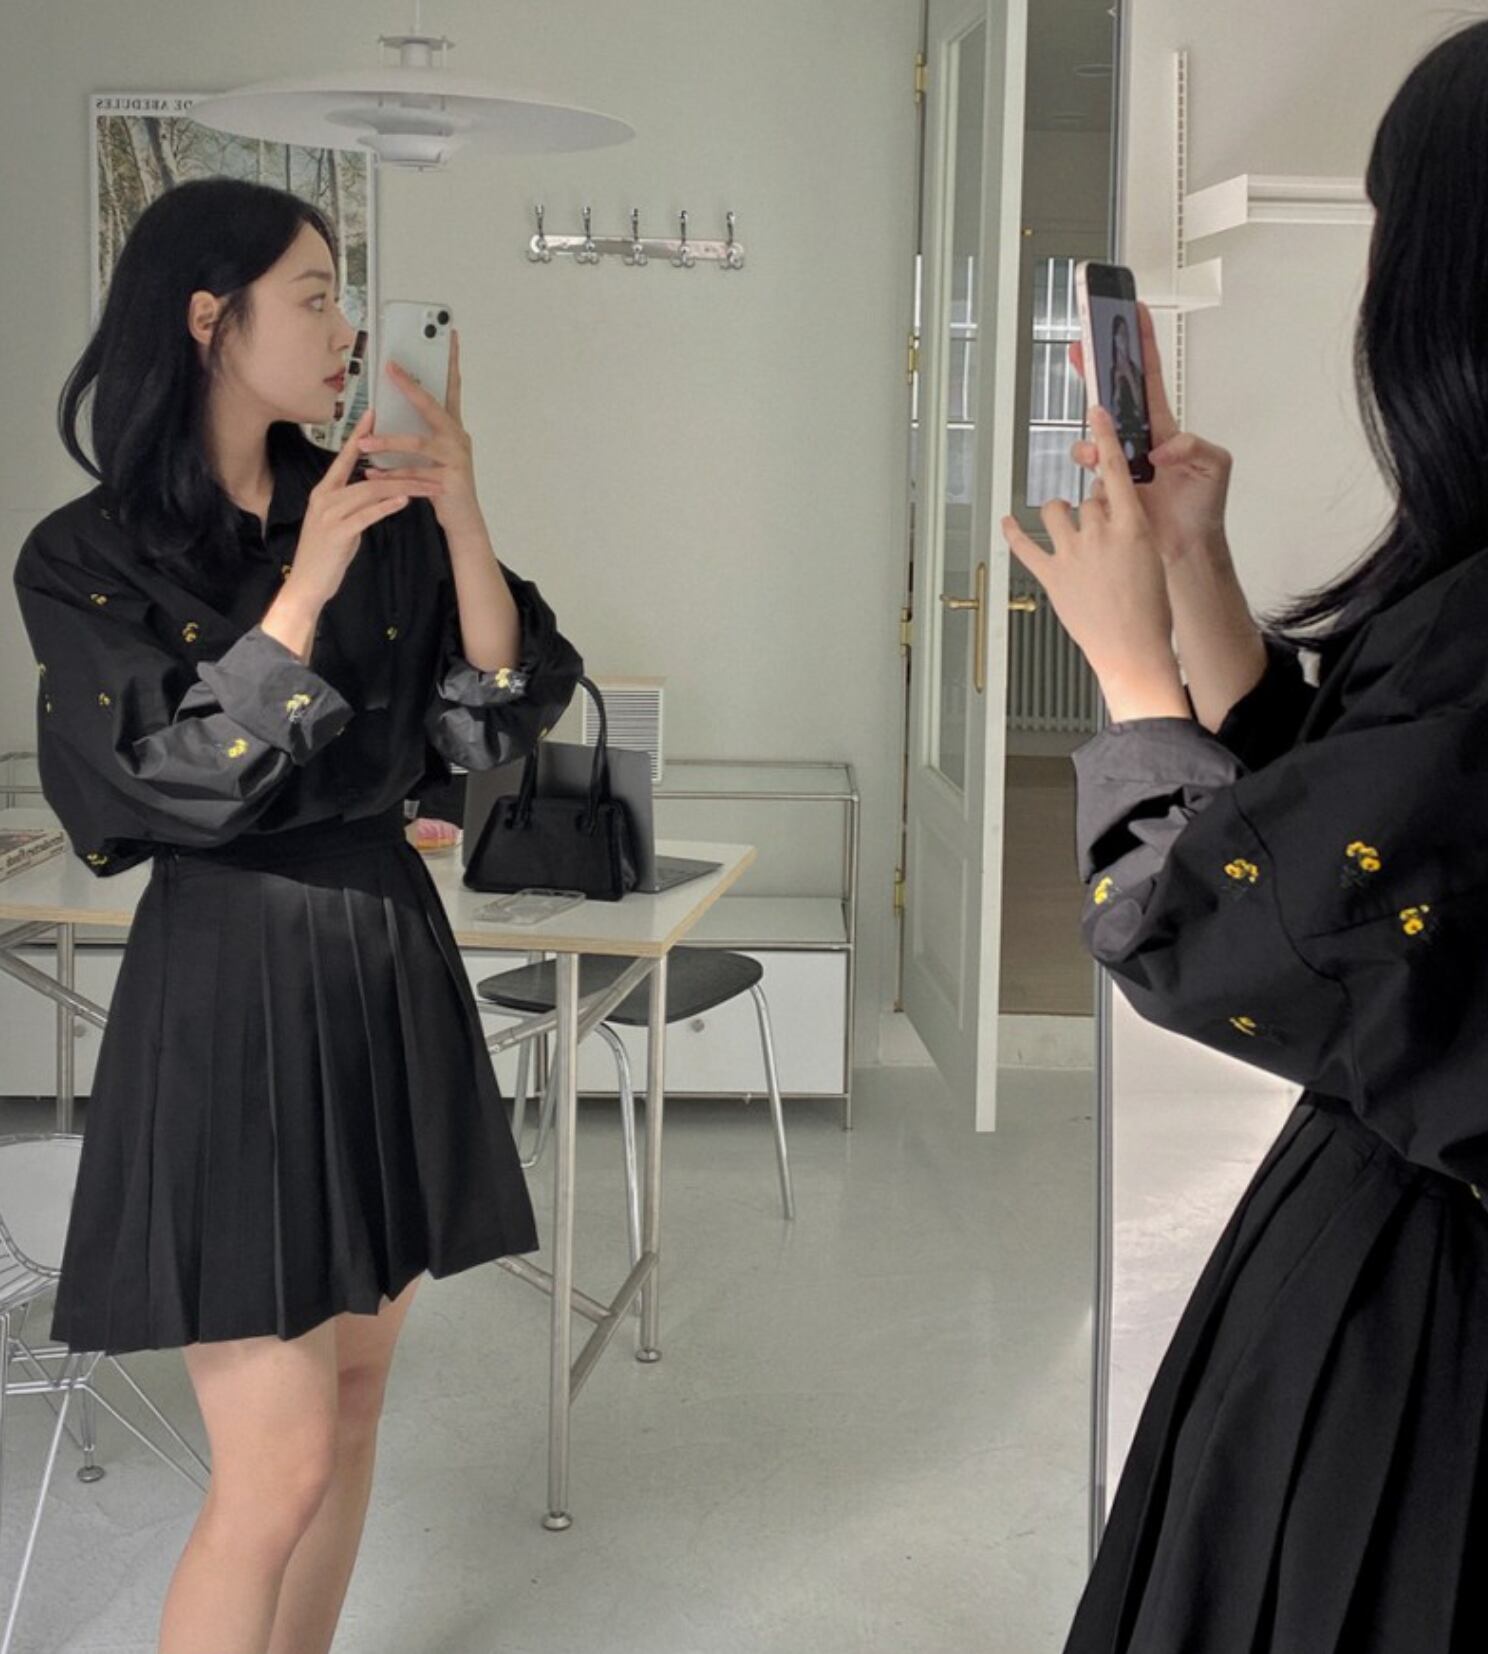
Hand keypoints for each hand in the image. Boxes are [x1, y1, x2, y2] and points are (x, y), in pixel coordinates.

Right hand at [288, 406, 443, 606]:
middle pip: (368, 476)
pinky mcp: (337, 533)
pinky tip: (404, 500)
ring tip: (429, 486)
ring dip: (403, 488)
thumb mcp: (339, 523)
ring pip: (371, 493)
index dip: (359, 435)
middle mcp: (324, 497)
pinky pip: (366, 515)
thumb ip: (353, 505)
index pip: (344, 457)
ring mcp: (329, 515)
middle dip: (401, 470)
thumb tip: (375, 493)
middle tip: (429, 464)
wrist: (307, 584)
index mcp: (323, 491)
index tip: (374, 414)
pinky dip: (386, 506)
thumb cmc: (326, 555)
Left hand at [354, 328, 483, 539]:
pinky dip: (390, 476)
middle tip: (391, 368)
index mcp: (453, 428)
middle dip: (411, 386)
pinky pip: (414, 475)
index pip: (451, 387)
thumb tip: (387, 413)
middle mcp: (458, 438)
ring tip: (365, 443)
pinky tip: (372, 475)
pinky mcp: (450, 481)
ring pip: (419, 444)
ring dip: (389, 442)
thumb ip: (417, 432)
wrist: (463, 519)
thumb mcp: (432, 453)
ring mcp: (456, 459)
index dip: (450, 361)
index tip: (447, 335)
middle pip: (433, 406)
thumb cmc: (443, 483)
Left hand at [1003, 404, 1182, 701]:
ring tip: (1066, 529)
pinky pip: (1025, 547)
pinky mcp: (1051, 577)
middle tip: (1099, 535)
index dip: (1105, 439)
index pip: (1115, 471)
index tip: (1096, 414)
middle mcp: (1099, 535)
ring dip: (1059, 515)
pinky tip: (1008, 523)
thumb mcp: (1150, 557)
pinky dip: (1013, 534)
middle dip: (1091, 512)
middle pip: (1087, 499)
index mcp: (1132, 527)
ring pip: (1056, 511)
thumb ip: (1127, 530)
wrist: (1133, 651)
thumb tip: (1110, 514)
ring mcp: (1072, 555)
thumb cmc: (1148, 610)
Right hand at [1069, 301, 1232, 566]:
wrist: (1187, 548)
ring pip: (1093, 437)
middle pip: (1111, 395)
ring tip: (1097, 453)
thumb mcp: (1214, 466)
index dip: (1142, 345)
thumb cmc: (1204, 507)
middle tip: (1080, 346)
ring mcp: (1121, 464)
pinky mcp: (1107, 488)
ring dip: (1090, 439)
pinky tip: (1100, 479)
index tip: (1132, 313)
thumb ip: (1193, 447)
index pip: (1150, 377)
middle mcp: (1139, 440)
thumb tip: (1161, 447)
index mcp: (1164, 427)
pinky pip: (1089, 471)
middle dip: (1094, 369)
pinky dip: (1090, 471)